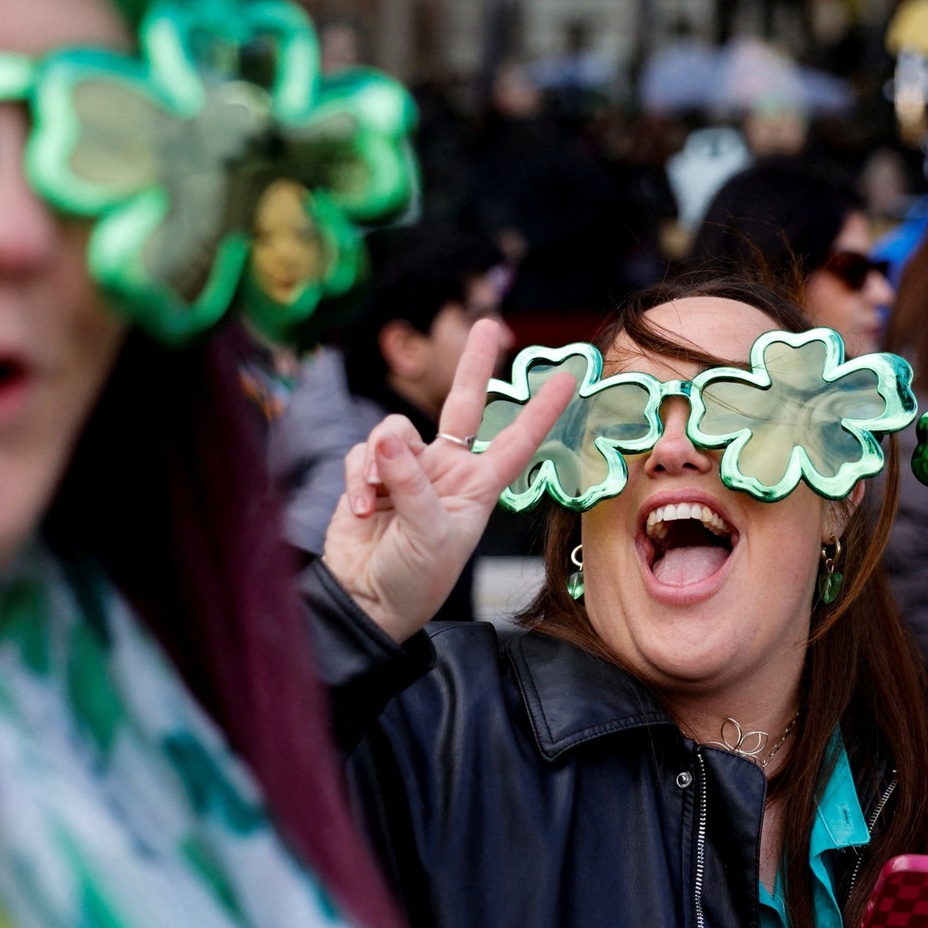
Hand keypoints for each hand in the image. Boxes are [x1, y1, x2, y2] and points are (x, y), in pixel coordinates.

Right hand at [323, 319, 574, 641]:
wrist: (363, 601)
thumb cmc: (413, 580)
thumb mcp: (429, 535)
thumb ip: (412, 482)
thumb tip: (388, 438)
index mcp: (477, 486)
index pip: (517, 440)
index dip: (542, 409)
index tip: (570, 377)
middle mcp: (446, 470)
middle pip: (463, 405)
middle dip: (473, 365)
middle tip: (486, 326)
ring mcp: (406, 470)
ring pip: (395, 431)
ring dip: (383, 459)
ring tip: (378, 500)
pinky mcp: (369, 474)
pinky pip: (362, 454)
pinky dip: (358, 478)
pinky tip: (361, 510)